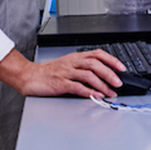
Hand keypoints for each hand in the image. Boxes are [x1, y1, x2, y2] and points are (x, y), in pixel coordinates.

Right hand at [0, 47, 123, 98]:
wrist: (28, 76)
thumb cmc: (47, 73)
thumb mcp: (66, 65)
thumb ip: (82, 69)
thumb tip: (101, 76)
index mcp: (74, 57)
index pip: (97, 54)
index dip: (111, 60)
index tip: (122, 68)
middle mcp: (71, 63)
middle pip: (95, 64)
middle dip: (110, 73)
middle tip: (119, 83)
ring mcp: (65, 73)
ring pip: (88, 75)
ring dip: (102, 84)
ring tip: (110, 92)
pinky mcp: (59, 83)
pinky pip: (77, 86)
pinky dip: (88, 91)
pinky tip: (95, 95)